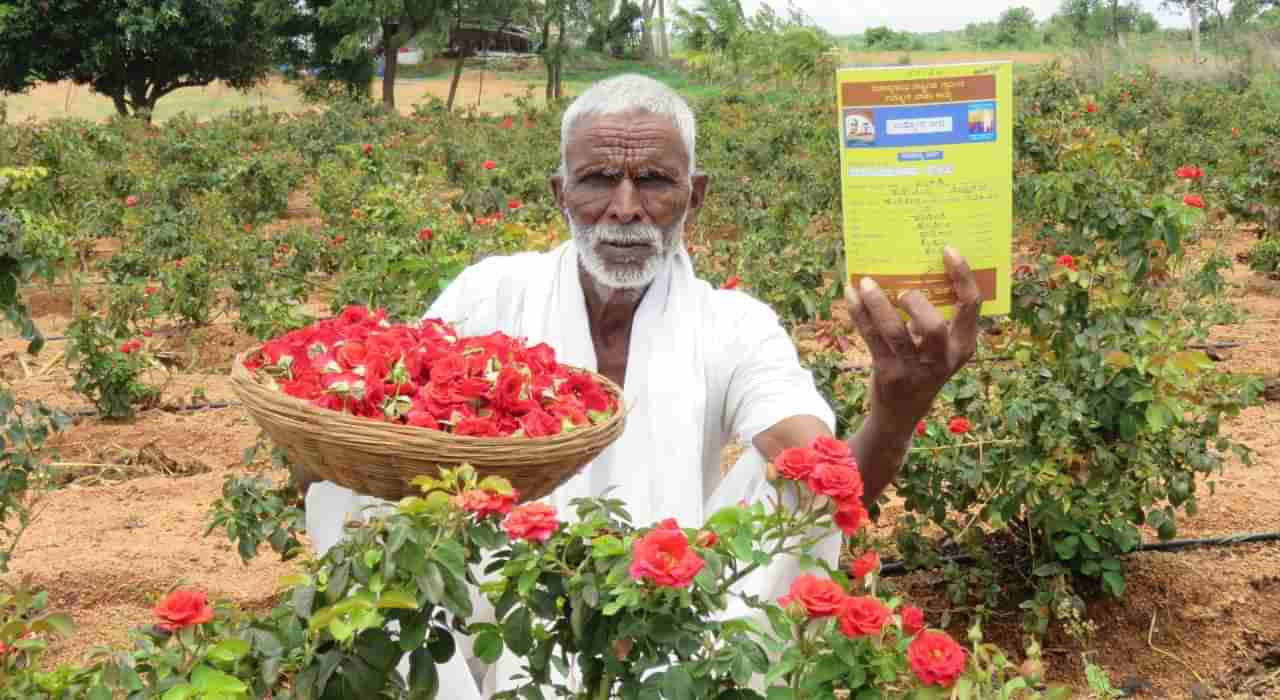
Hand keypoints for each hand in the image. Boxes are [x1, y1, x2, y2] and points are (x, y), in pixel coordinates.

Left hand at [845, 247, 980, 429]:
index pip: (971, 306)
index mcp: (962, 346)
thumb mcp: (937, 347)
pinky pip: (871, 338)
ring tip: (866, 283)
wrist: (900, 413)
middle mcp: (942, 360)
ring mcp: (914, 369)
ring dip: (877, 303)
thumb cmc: (921, 365)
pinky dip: (859, 313)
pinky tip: (851, 294)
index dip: (962, 276)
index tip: (948, 250)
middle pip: (934, 326)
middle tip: (902, 290)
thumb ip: (933, 316)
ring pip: (895, 331)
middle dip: (916, 302)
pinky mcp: (888, 374)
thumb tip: (911, 267)